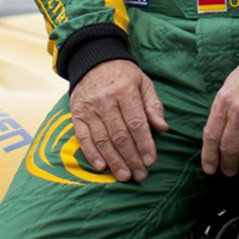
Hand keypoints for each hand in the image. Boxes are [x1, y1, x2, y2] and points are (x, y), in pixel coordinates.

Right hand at [69, 60, 168, 181]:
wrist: (93, 61)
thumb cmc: (123, 75)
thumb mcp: (143, 83)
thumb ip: (153, 105)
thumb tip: (162, 128)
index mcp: (124, 91)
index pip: (136, 123)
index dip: (144, 144)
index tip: (151, 161)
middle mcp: (105, 101)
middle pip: (120, 135)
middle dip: (132, 158)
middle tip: (140, 175)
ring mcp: (89, 109)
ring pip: (102, 140)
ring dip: (114, 161)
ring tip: (125, 176)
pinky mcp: (76, 115)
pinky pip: (83, 138)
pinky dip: (91, 154)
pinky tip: (101, 167)